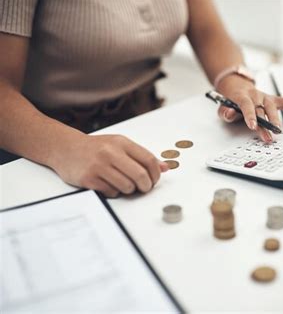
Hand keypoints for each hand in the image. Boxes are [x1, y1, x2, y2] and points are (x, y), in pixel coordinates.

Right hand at [51, 134, 167, 197]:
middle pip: (140, 175)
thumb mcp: (119, 145)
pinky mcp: (88, 179)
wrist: (64, 148)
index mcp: (121, 143)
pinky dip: (115, 192)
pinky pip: (112, 192)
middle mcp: (110, 153)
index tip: (155, 180)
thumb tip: (165, 168)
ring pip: (127, 187)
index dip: (156, 174)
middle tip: (144, 188)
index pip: (148, 159)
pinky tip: (109, 184)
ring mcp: (98, 166)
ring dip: (130, 190)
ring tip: (124, 184)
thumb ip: (141, 156)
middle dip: (146, 186)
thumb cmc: (95, 148)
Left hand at [216, 75, 282, 141]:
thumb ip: (225, 112)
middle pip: (261, 110)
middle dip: (265, 124)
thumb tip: (230, 114)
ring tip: (278, 130)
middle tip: (268, 136)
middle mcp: (254, 95)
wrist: (236, 87)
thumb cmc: (230, 100)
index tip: (253, 126)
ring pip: (271, 106)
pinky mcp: (270, 99)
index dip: (250, 115)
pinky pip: (281, 101)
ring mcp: (263, 97)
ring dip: (275, 119)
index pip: (246, 105)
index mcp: (241, 96)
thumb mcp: (222, 106)